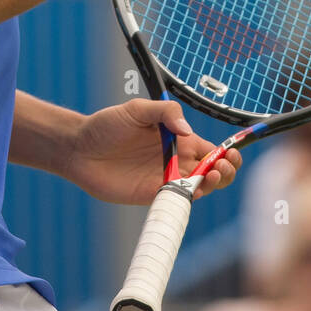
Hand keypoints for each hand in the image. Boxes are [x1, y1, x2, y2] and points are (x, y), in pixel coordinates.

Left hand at [63, 98, 239, 204]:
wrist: (80, 149)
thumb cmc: (107, 125)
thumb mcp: (137, 109)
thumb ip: (164, 113)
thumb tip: (186, 130)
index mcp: (179, 139)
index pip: (212, 149)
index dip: (226, 153)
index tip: (230, 152)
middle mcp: (177, 161)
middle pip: (214, 171)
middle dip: (227, 170)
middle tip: (222, 166)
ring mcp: (166, 179)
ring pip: (201, 188)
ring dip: (214, 184)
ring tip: (212, 174)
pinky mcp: (152, 195)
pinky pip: (178, 200)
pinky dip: (190, 198)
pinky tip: (192, 189)